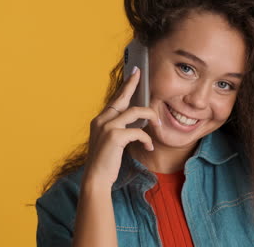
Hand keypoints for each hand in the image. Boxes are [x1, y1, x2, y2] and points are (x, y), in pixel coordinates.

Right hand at [83, 66, 160, 185]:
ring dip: (150, 116)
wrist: (96, 178)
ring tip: (157, 123)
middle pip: (122, 97)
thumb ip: (118, 129)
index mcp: (100, 120)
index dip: (125, 86)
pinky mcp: (115, 136)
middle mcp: (101, 120)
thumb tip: (136, 121)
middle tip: (139, 74)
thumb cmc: (105, 162)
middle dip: (132, 84)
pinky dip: (146, 139)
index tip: (134, 74)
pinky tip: (149, 146)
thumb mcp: (110, 141)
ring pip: (135, 112)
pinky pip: (138, 132)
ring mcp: (107, 127)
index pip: (115, 100)